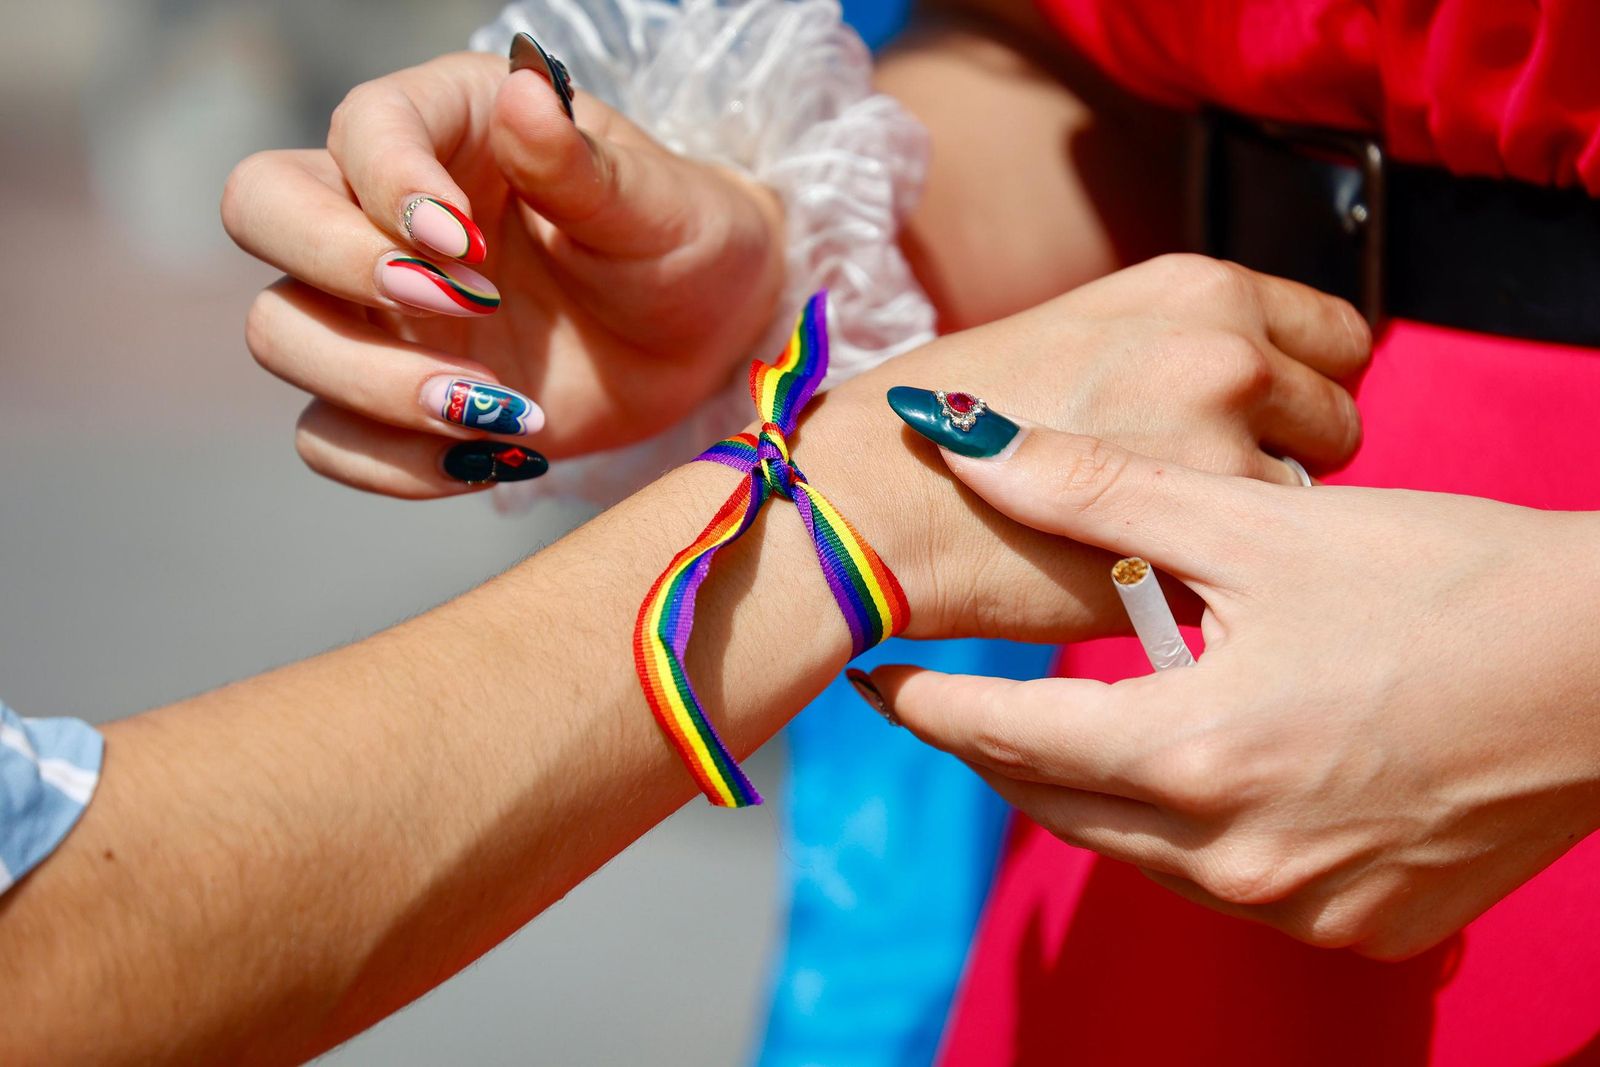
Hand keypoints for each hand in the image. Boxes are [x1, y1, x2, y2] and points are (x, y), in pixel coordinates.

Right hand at [221, 49, 783, 495]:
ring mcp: (375, 308)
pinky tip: (496, 456)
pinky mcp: (389, 394)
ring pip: (280, 332)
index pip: (359, 128)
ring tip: (499, 409)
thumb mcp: (653, 204)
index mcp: (447, 123)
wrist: (704, 340)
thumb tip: (524, 92)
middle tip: (457, 310)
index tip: (468, 247)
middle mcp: (383, 209)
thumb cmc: (681, 242)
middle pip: (261, 210)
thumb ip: (578, 164)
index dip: (390, 188)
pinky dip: (397, 463)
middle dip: (337, 266)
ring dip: (374, 384)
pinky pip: (328, 437)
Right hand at [806, 254, 1369, 641]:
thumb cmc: (943, 425)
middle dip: (1289, 460)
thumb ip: (1177, 353)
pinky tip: (1142, 578)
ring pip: (1310, 507)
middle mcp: (1230, 352)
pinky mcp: (1202, 549)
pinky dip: (1214, 587)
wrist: (867, 502)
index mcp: (1200, 288)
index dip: (1304, 388)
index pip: (1339, 336)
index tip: (1263, 424)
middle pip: (1340, 421)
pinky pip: (1252, 575)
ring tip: (1165, 539)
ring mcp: (1224, 448)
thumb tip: (1239, 397)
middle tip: (1204, 492)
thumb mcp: (1080, 336)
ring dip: (1258, 528)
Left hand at [859, 424, 1599, 958]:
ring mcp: (1302, 902)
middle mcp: (1239, 855)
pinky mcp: (1360, 924)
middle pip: (1064, 807)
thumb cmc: (1447, 580)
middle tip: (955, 706)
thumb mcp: (1261, 526)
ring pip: (1138, 852)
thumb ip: (1098, 490)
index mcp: (1199, 755)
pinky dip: (1183, 829)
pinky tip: (1190, 772)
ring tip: (1059, 728)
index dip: (936, 709)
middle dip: (999, 753)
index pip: (1013, 741)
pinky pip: (1224, 882)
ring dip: (1087, 791)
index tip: (886, 685)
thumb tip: (973, 442)